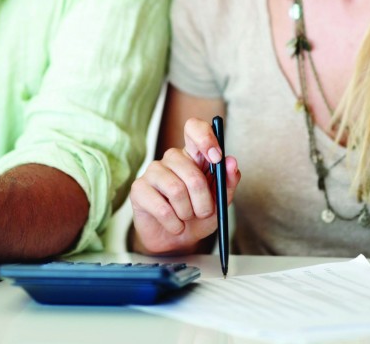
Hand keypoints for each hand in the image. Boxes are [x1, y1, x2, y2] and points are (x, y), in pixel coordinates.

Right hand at [129, 117, 240, 254]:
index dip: (205, 138)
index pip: (193, 128)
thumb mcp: (220, 201)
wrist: (176, 240)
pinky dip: (174, 223)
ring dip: (187, 213)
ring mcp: (153, 171)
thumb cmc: (198, 216)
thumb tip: (231, 162)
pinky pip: (162, 207)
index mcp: (192, 154)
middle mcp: (171, 158)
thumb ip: (227, 182)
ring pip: (176, 190)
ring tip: (186, 219)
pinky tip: (175, 225)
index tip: (216, 158)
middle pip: (191, 172)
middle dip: (203, 200)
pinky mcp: (139, 189)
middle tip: (203, 212)